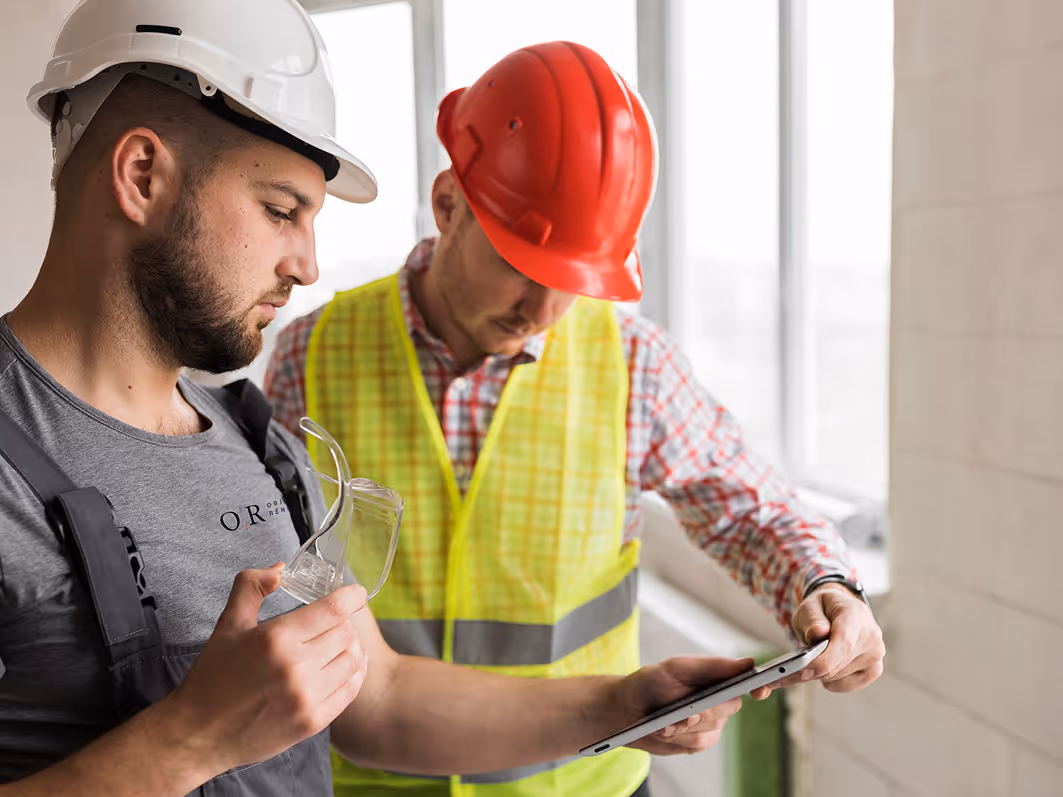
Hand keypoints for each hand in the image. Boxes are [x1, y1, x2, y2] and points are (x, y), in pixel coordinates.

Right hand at [166, 564, 369, 773]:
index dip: (351, 597)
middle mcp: (295, 667)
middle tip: (333, 624)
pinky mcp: (312, 722)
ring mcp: (306, 698)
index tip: (356, 593)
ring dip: (350, 648)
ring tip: (338, 645)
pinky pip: (350, 690)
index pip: (333, 609)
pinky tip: (343, 668)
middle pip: (346, 633)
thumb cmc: (213, 676)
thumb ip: (252, 586)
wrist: (198, 734)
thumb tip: (281, 568)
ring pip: (353, 660)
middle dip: (343, 623)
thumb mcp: (228, 624)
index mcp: (275, 638)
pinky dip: (353, 674)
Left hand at [614, 657, 751, 755]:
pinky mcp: (697, 741)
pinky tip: (663, 731)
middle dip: (705, 711)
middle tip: (686, 712)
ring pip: (710, 729)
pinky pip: (696, 744)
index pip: (747, 680)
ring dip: (684, 727)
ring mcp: (710, 722)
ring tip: (663, 723)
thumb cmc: (650, 683)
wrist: (625, 710)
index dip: (759, 685)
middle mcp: (718, 699)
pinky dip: (677, 738)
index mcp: (716, 676)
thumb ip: (710, 667)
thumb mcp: (676, 668)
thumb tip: (746, 664)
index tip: (759, 690)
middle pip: (729, 707)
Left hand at [751, 583, 884, 699]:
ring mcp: (875, 655)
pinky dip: (829, 679)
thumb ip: (812, 619)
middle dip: (809, 670)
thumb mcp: (809, 605)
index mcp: (855, 616)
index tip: (803, 671)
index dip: (824, 662)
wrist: (843, 609)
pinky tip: (825, 665)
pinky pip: (844, 685)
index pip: (843, 644)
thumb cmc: (823, 607)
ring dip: (818, 673)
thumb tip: (817, 635)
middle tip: (783, 674)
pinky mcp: (874, 670)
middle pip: (837, 666)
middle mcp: (871, 637)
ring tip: (808, 660)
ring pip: (837, 678)